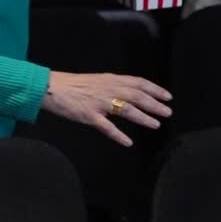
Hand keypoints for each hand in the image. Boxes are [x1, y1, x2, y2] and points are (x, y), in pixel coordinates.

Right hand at [41, 72, 171, 146]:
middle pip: (137, 96)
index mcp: (112, 80)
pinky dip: (118, 135)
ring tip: (156, 124)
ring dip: (143, 117)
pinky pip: (106, 127)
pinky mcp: (89, 115)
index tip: (168, 97)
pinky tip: (128, 142)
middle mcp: (108, 89)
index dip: (155, 89)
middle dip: (154, 104)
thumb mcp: (99, 80)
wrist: (52, 88)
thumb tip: (133, 92)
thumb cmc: (76, 85)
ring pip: (126, 109)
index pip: (139, 82)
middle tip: (168, 112)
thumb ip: (115, 85)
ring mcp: (99, 103)